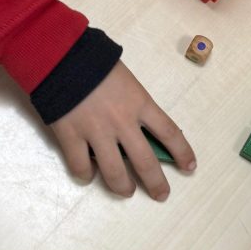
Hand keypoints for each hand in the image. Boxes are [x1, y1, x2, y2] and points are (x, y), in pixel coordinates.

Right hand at [50, 61, 194, 200]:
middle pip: (146, 162)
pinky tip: (90, 175)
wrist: (61, 55)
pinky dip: (87, 175)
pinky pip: (81, 167)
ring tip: (126, 191)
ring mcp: (96, 132)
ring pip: (115, 173)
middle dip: (156, 183)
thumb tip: (138, 127)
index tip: (189, 167)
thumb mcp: (126, 79)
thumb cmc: (95, 62)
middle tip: (161, 194)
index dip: (183, 153)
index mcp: (140, 103)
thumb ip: (134, 102)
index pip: (170, 133)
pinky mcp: (71, 137)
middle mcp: (123, 122)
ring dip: (123, 187)